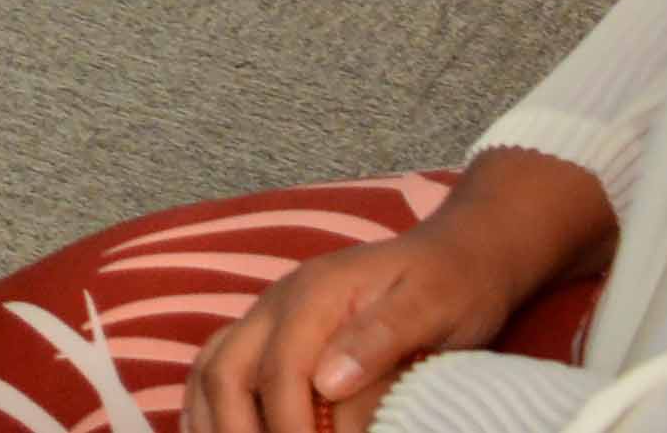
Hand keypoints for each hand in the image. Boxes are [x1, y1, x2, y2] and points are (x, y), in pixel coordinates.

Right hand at [187, 225, 529, 432]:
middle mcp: (278, 302)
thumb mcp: (432, 308)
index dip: (289, 431)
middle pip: (224, 371)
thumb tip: (328, 383)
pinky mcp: (271, 331)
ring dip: (215, 422)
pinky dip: (212, 408)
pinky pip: (218, 368)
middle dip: (237, 431)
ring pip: (210, 369)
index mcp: (315, 294)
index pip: (280, 374)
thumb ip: (380, 340)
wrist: (456, 252)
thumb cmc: (451, 284)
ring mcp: (269, 315)